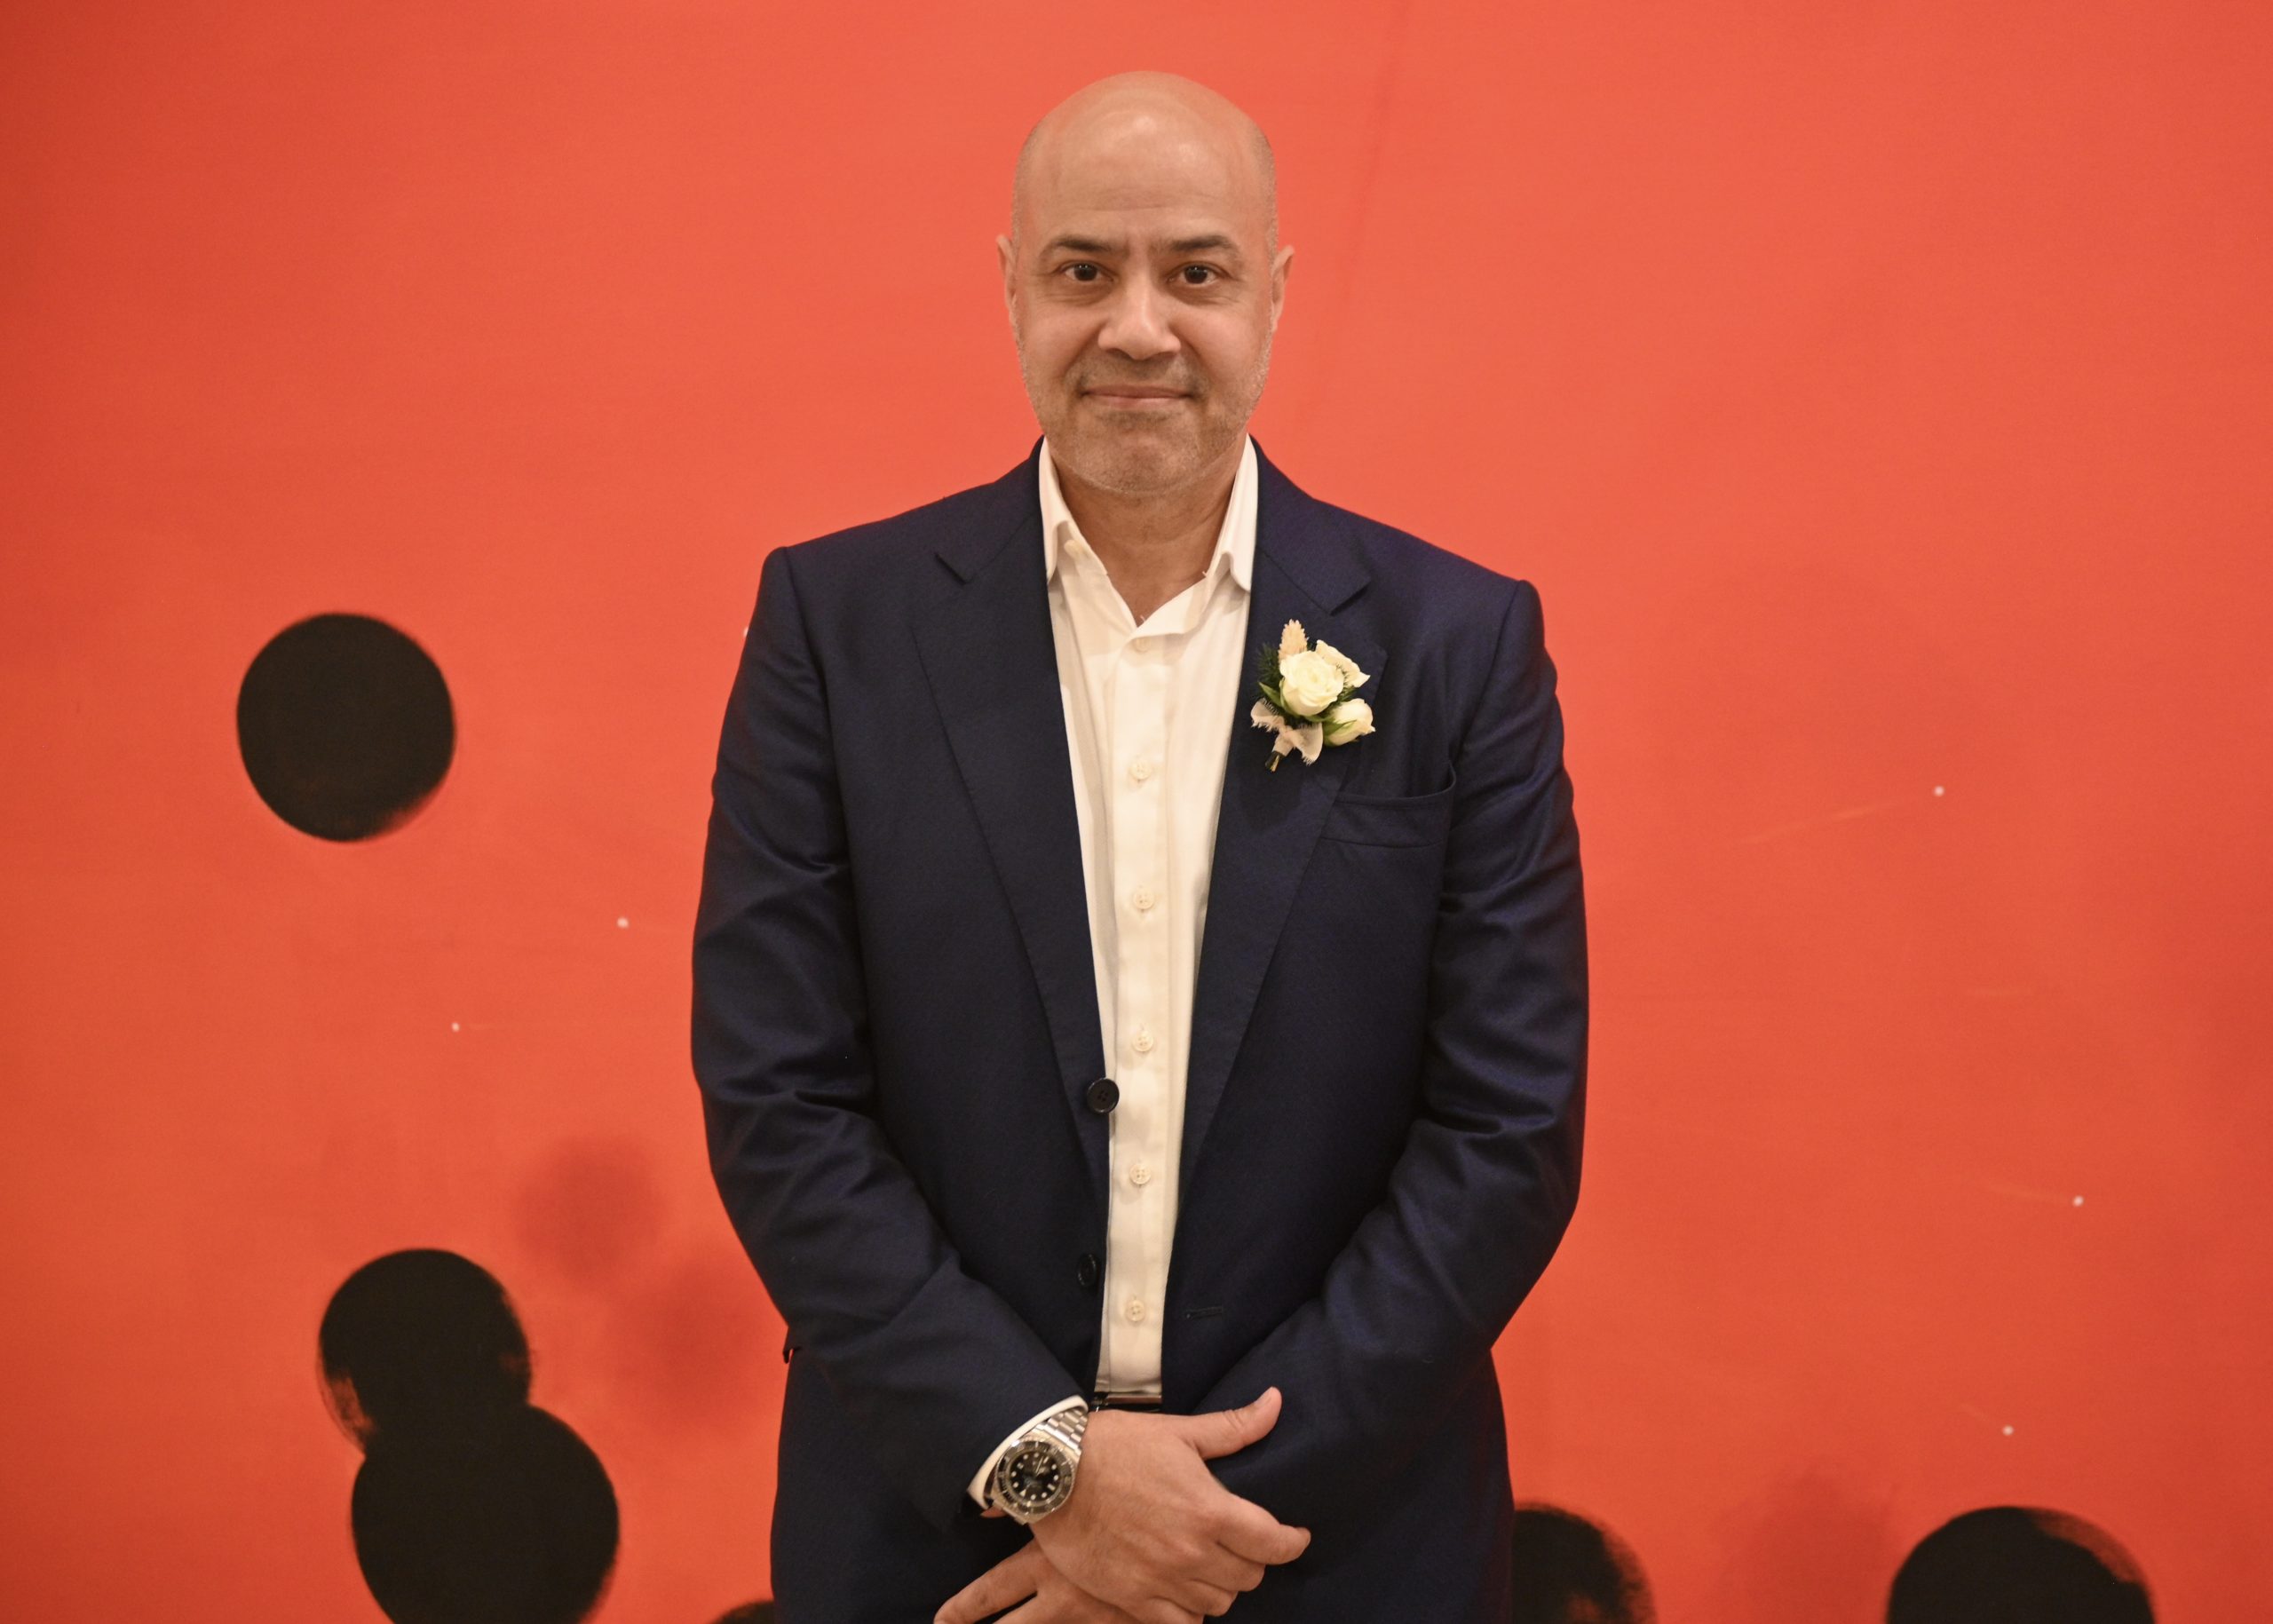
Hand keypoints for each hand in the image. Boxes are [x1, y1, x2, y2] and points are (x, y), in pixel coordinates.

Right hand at [951, 1386, 1310, 1623]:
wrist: (1054, 1472)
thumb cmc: (1116, 1445)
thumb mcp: (1179, 1431)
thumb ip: (1234, 1427)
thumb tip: (1276, 1402)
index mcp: (1210, 1512)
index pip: (1273, 1543)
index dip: (1293, 1542)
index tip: (1296, 1536)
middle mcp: (1192, 1553)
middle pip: (1249, 1577)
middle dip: (1254, 1560)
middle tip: (1244, 1544)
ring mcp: (1161, 1580)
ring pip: (1218, 1603)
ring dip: (1222, 1586)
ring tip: (1213, 1567)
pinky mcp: (1131, 1598)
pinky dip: (1190, 1613)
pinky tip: (1185, 1593)